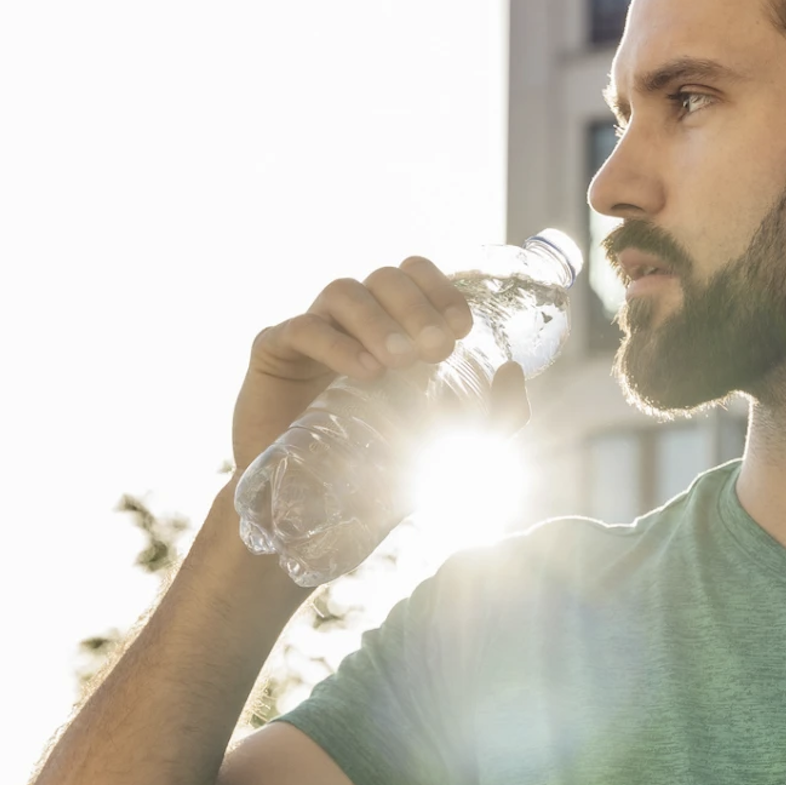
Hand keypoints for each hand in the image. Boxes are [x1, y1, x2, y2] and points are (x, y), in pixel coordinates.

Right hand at [235, 257, 530, 472]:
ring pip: (343, 292)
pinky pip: (301, 327)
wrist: (300, 506)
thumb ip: (490, 420)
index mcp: (389, 327)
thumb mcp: (443, 449)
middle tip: (435, 350)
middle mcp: (351, 321)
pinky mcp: (272, 351)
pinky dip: (335, 342)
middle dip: (416, 307)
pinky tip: (363, 371)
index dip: (440, 290)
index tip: (462, 329)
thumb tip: (512, 372)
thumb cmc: (370, 469)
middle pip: (384, 279)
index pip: (416, 277)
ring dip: (377, 321)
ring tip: (398, 362)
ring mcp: (311, 331)